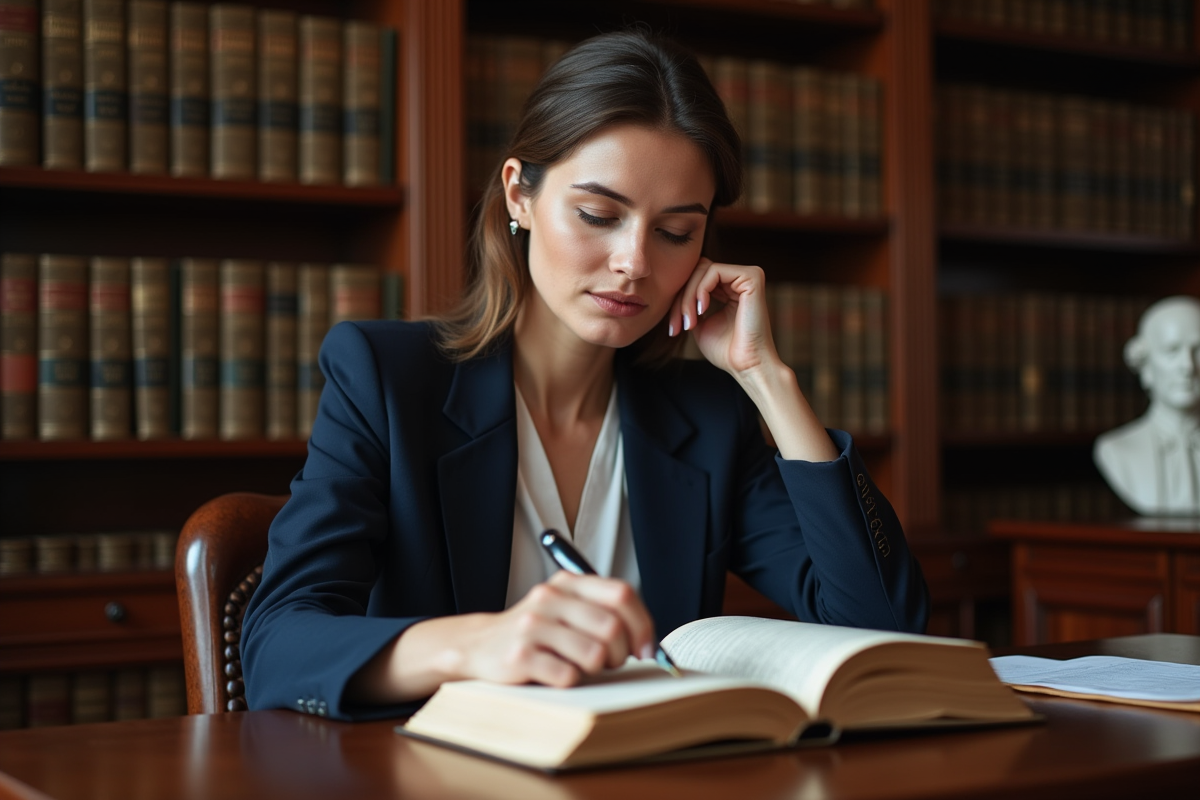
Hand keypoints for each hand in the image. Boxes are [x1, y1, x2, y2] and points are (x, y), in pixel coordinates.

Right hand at [355, 571, 657, 701]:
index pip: (622, 593)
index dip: (642, 624)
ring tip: (581, 667)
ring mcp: (533, 625)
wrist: (478, 646)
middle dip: (621, 654)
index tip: (646, 648)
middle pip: (612, 626)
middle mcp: (550, 598)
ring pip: (594, 653)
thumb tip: (648, 643)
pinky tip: (556, 675)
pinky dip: (570, 681)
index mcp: (568, 583)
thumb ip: (602, 613)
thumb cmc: (536, 633)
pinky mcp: (519, 655)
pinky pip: (567, 676)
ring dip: (596, 669)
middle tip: (610, 663)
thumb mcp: (566, 610)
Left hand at [667, 257, 780, 378]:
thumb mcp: (699, 325)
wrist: (746, 366)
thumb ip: (689, 306)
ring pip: (703, 269)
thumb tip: (673, 293)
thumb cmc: (726, 351)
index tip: (674, 328)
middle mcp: (740, 279)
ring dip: (688, 297)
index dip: (680, 300)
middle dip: (681, 298)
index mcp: (730, 289)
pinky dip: (701, 290)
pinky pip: (714, 271)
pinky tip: (701, 310)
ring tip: (689, 322)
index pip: (696, 279)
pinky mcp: (752, 277)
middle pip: (697, 271)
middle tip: (679, 325)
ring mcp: (747, 276)